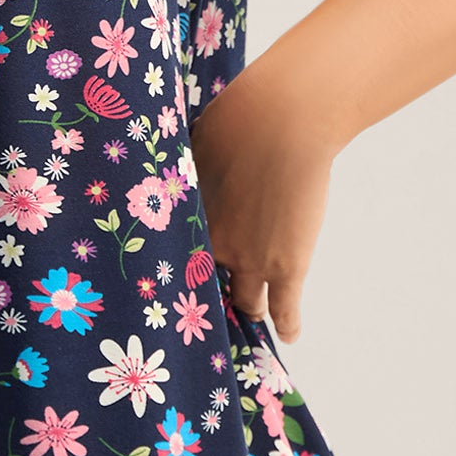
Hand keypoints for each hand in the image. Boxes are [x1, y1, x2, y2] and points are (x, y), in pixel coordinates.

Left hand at [190, 72, 336, 343]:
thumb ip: (179, 171)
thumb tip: (166, 167)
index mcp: (182, 220)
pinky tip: (289, 336)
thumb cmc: (233, 120)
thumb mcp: (189, 146)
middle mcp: (210, 248)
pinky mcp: (286, 265)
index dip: (174, 272)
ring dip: (247, 308)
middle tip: (206, 308)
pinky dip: (288, 325)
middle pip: (202, 288)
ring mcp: (250, 260)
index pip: (170, 260)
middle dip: (205, 298)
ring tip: (248, 317)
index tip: (169, 282)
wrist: (282, 122)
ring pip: (246, 301)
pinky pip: (284, 308)